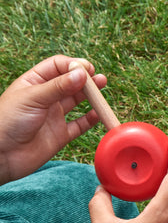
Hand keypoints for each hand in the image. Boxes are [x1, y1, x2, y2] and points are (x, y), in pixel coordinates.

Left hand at [0, 55, 104, 184]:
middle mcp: (45, 98)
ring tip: (102, 88)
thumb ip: (58, 86)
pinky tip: (99, 113)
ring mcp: (54, 116)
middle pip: (70, 82)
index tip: (86, 69)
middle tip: (99, 78)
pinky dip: (91, 119)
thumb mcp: (33, 98)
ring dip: (91, 96)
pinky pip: (80, 125)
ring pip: (77, 102)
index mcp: (34, 83)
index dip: (73, 66)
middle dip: (85, 79)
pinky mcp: (60, 135)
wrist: (1, 156)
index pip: (57, 66)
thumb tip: (82, 73)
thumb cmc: (7, 122)